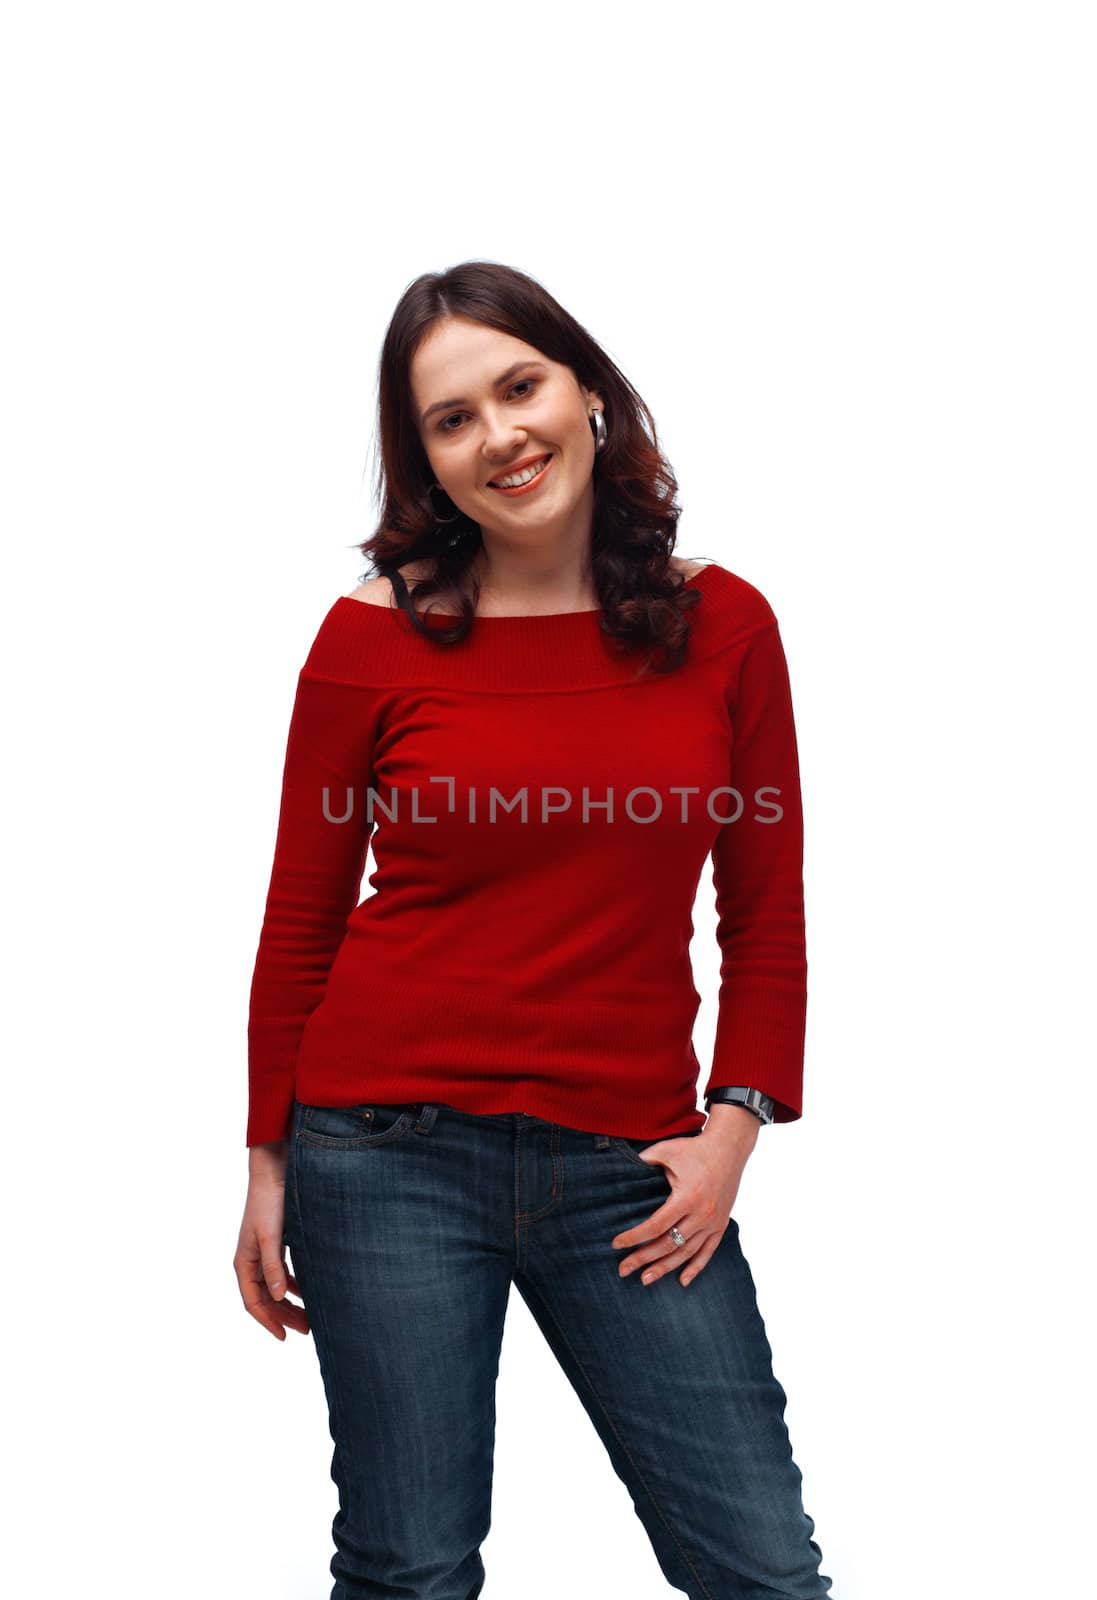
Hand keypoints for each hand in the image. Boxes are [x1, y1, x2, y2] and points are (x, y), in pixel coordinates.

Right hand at [233, 1142, 309, 1340]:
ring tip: (310, 1316)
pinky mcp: (277, 1243)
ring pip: (275, 1287)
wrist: (276, 1171)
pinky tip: (310, 1291)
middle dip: (284, 1316)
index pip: (253, 1303)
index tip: (285, 1337)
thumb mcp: (271, 1237)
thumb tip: (277, 1297)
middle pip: (266, 1299)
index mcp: (244, 1262)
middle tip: (307, 1330)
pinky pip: (284, 1273)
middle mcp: (251, 1260)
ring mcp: (264, 1252)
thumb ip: (273, 1267)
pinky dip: (296, 1284)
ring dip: (290, 1303)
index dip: (268, 1321)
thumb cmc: (269, 1203)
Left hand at [611, 1109, 759, 1287]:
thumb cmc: (694, 1148)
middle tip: (623, 1270)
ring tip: (645, 1279)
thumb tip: (621, 1171)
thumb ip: (644, 1161)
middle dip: (643, 1258)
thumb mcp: (666, 1150)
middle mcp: (701, 1214)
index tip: (616, 1244)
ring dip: (665, 1268)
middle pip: (668, 1244)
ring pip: (687, 1252)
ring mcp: (713, 1222)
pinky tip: (682, 1281)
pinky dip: (695, 1268)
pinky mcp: (721, 1224)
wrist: (729, 1147)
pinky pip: (708, 1252)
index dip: (634, 1237)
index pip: (655, 1226)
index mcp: (686, 1197)